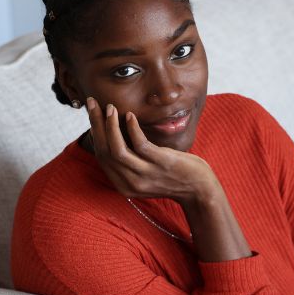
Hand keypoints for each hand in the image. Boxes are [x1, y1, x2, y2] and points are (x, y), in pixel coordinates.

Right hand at [85, 96, 216, 203]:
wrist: (200, 190)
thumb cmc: (174, 176)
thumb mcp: (146, 174)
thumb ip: (131, 162)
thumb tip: (115, 136)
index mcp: (124, 185)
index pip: (101, 157)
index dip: (95, 134)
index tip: (93, 115)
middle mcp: (131, 182)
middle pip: (105, 151)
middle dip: (96, 124)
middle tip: (93, 104)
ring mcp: (146, 174)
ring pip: (117, 149)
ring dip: (110, 126)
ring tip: (109, 107)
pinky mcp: (161, 163)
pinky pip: (140, 145)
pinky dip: (132, 128)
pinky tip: (130, 115)